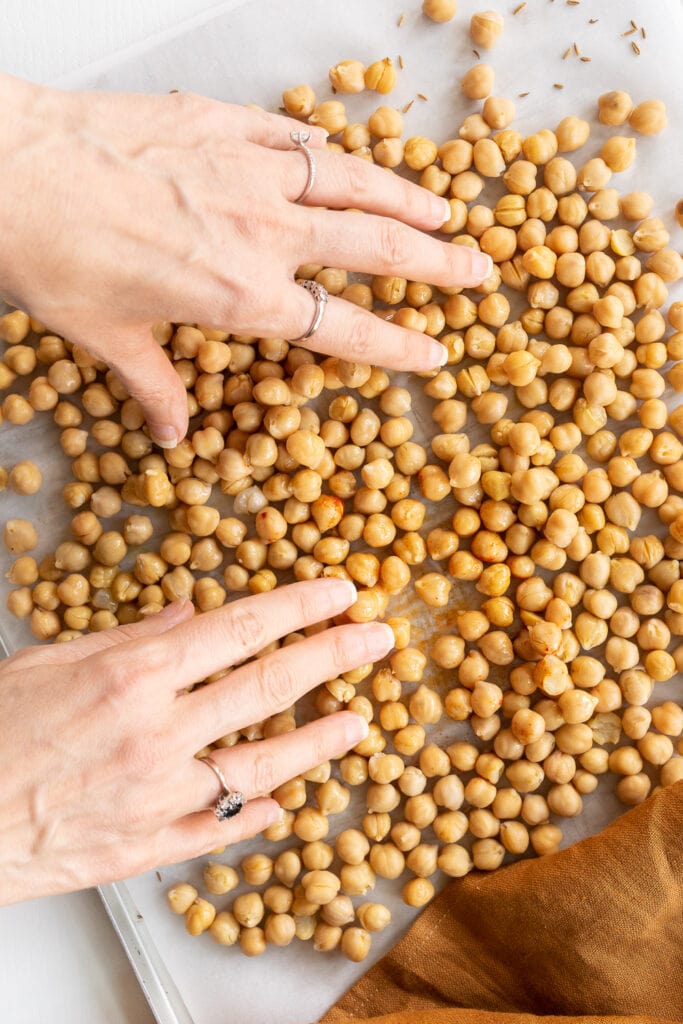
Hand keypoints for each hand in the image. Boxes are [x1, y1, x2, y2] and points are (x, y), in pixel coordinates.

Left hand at [0, 74, 489, 445]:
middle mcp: (264, 233)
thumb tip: (173, 430)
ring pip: (353, 185)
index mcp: (243, 296)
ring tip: (444, 212)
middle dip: (438, 267)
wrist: (13, 170)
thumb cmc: (53, 254)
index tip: (437, 354)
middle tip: (481, 272)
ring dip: (405, 200)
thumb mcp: (107, 337)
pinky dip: (335, 150)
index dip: (398, 345)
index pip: (345, 328)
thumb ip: (155, 385)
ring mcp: (250, 171)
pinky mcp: (225, 124)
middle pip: (376, 251)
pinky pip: (298, 136)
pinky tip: (356, 157)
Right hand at [0, 578, 392, 905]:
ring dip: (320, 743)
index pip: (240, 628)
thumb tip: (185, 615)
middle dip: (335, 655)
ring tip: (359, 724)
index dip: (299, 606)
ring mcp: (160, 795)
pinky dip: (259, 815)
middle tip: (379, 639)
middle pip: (270, 686)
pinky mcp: (149, 846)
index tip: (340, 592)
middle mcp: (158, 733)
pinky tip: (286, 803)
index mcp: (134, 674)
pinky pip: (223, 830)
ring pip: (265, 767)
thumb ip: (130, 638)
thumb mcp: (52, 659)